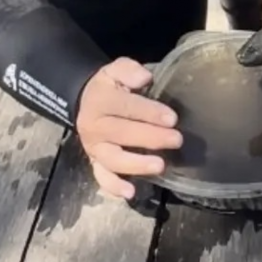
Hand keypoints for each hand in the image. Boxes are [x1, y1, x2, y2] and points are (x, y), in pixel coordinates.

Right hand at [76, 57, 181, 200]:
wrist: (85, 100)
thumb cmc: (109, 85)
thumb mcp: (116, 69)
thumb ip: (130, 70)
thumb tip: (144, 78)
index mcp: (101, 101)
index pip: (127, 107)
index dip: (150, 113)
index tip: (172, 119)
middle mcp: (94, 126)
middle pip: (123, 134)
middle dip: (151, 138)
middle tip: (176, 140)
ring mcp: (94, 147)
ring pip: (113, 159)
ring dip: (137, 165)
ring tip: (160, 166)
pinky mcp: (94, 162)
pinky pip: (102, 177)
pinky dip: (114, 187)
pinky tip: (131, 193)